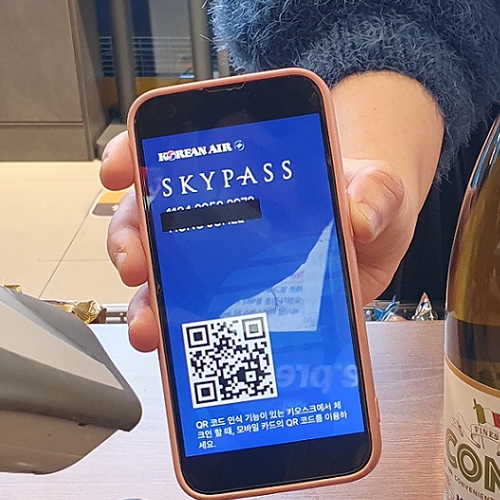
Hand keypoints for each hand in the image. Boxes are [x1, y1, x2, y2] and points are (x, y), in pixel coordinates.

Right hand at [100, 71, 444, 351]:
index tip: (119, 168)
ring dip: (145, 299)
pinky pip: (189, 319)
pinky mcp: (229, 303)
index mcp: (241, 165)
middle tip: (138, 261)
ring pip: (159, 274)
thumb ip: (375, 192)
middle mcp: (215, 210)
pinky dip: (174, 336)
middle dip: (131, 238)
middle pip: (149, 215)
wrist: (378, 244)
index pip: (173, 147)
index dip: (136, 152)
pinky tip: (174, 352)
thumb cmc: (366, 201)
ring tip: (151, 324)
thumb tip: (359, 215)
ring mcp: (217, 259)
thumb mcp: (380, 186)